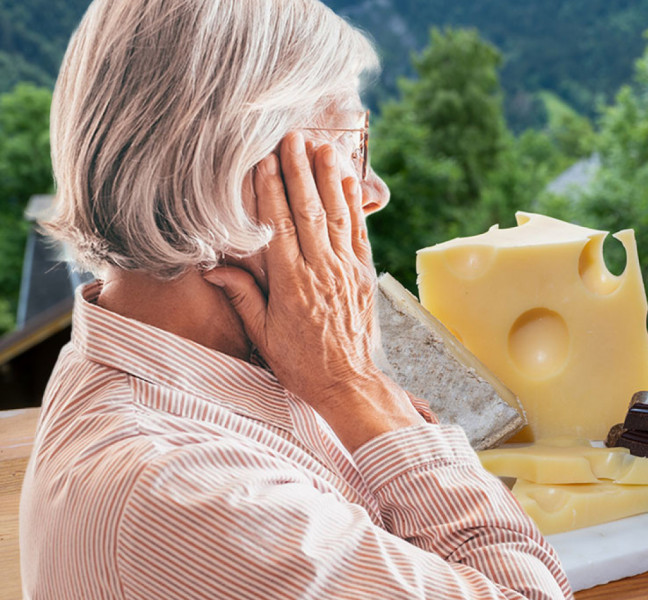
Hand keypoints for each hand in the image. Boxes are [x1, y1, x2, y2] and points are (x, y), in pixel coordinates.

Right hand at [203, 132, 422, 451]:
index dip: (271, 189)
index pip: (278, 225)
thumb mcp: (263, 334)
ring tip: (323, 146)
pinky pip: (359, 232)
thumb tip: (211, 266)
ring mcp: (347, 269)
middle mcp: (321, 269)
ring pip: (337, 214)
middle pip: (308, 210)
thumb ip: (242, 295)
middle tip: (293, 137)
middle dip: (299, 170)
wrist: (347, 382)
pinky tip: (348, 180)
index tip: (264, 159)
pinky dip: (354, 204)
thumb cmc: (300, 361)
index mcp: (291, 283)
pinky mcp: (365, 274)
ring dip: (329, 178)